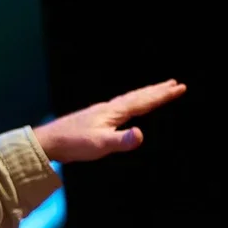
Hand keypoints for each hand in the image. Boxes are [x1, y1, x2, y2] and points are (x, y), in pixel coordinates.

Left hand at [32, 79, 185, 163]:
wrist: (48, 142)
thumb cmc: (73, 144)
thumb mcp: (100, 144)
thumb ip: (122, 140)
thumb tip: (141, 134)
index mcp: (113, 112)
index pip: (143, 101)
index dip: (162, 95)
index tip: (180, 87)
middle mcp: (108, 108)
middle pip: (137, 97)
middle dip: (157, 91)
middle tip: (174, 84)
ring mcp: (100, 113)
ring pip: (128, 101)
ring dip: (144, 95)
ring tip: (156, 92)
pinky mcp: (94, 120)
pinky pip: (120, 108)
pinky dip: (131, 104)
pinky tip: (127, 110)